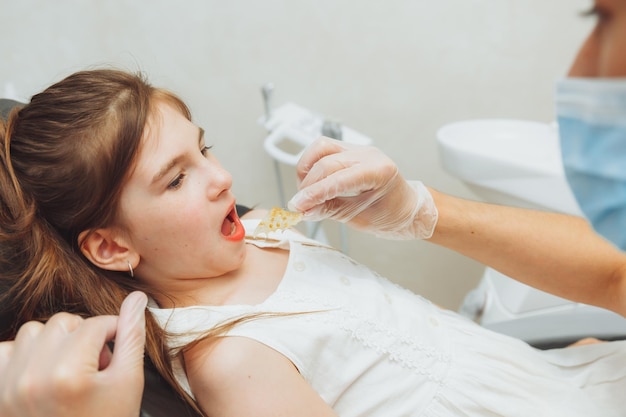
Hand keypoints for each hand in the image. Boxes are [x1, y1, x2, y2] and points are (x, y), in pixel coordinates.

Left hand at [0, 291, 147, 416]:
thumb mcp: (128, 382)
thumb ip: (131, 336)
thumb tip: (137, 298)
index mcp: (68, 373)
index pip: (96, 324)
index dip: (113, 331)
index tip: (117, 349)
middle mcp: (31, 376)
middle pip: (64, 322)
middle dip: (83, 337)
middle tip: (94, 367)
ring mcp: (8, 386)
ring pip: (33, 331)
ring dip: (54, 342)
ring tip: (69, 369)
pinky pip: (5, 350)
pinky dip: (23, 354)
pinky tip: (42, 373)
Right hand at [288, 137, 437, 239]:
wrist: (406, 208)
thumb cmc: (391, 215)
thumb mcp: (359, 219)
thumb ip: (329, 210)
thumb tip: (304, 209)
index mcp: (378, 172)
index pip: (337, 179)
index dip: (313, 193)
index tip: (297, 207)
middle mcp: (369, 155)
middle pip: (326, 162)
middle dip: (308, 186)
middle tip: (299, 206)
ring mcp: (359, 150)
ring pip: (321, 148)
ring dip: (306, 169)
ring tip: (305, 192)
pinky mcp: (350, 151)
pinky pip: (324, 149)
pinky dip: (312, 164)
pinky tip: (312, 182)